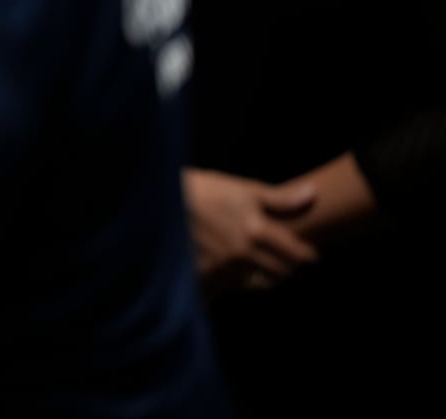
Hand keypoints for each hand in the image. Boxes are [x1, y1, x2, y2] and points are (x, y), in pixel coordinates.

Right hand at [183, 168, 318, 291]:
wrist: (161, 200)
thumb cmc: (204, 190)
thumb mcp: (242, 188)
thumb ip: (280, 198)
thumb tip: (314, 193)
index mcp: (256, 230)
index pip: (296, 254)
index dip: (306, 254)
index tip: (309, 253)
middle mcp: (243, 253)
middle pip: (279, 272)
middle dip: (287, 266)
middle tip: (286, 259)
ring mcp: (222, 267)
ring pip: (256, 282)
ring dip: (262, 275)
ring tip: (259, 262)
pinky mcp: (204, 276)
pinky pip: (230, 286)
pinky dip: (236, 280)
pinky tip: (232, 267)